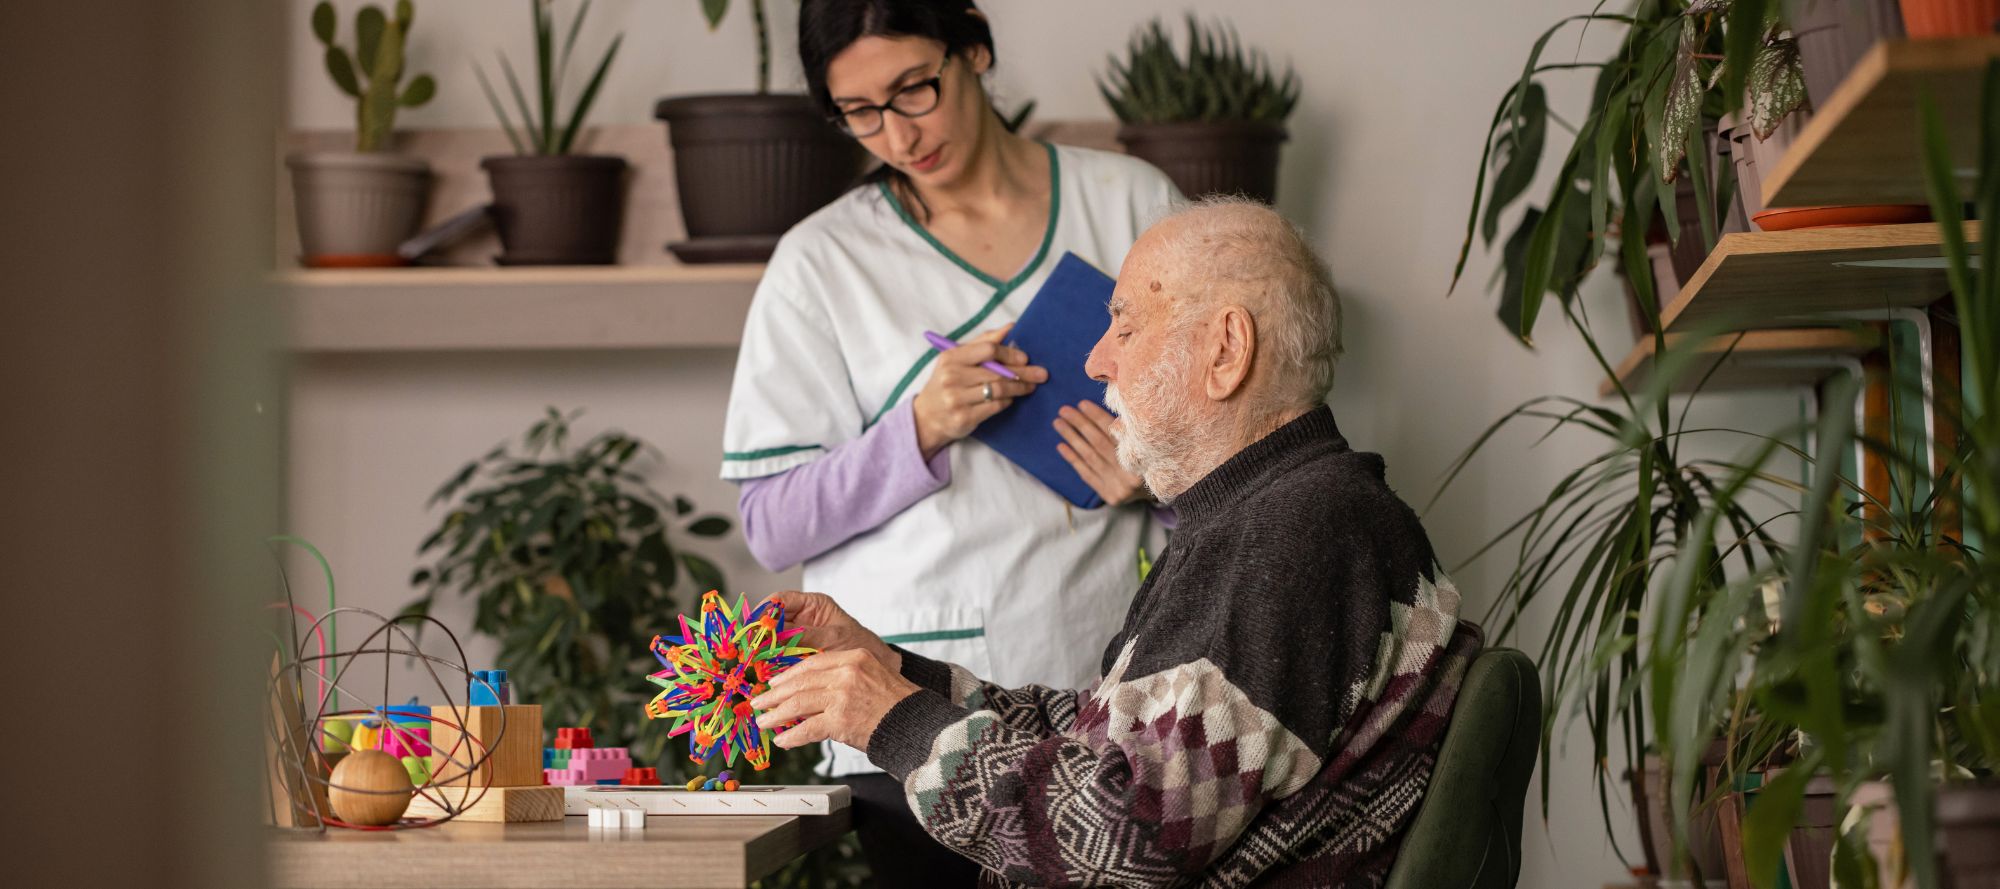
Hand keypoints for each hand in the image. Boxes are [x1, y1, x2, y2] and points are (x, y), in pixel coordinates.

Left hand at [752, 649, 919, 751]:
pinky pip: (807, 728)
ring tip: (764, 723)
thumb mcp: (872, 676)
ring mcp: (843, 696)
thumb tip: (809, 692)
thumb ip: (843, 678)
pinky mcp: (841, 720)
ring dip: (776, 715)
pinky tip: (783, 741)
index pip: (811, 663)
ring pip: (798, 704)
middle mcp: (847, 672)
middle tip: (759, 703)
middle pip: (800, 682)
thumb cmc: (897, 705)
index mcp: (854, 657)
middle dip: (775, 695)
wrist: (916, 724)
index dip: (788, 675)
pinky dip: (792, 736)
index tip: (774, 684)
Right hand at [761, 591, 899, 673]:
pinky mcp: (796, 652)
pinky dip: (769, 659)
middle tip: (747, 644)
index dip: (764, 609)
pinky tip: (762, 667)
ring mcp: (798, 633)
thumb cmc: (859, 645)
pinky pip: (778, 652)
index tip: (753, 623)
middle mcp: (802, 616)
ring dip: (761, 646)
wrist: (873, 666)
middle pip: (771, 618)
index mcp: (813, 604)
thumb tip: (779, 635)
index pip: (781, 599)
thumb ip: (807, 634)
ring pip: (771, 636)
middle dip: (759, 630)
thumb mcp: (834, 637)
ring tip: (751, 656)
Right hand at [912, 325, 1048, 458]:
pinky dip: (1007, 401)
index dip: (1010, 353)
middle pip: (997, 372)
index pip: (988, 350)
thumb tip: (1011, 327)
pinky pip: (995, 406)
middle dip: (1023, 372)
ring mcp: (957, 399)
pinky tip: (1012, 398)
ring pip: (999, 389)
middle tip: (1041, 374)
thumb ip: (983, 342)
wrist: (926, 417)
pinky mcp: (964, 417)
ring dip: (1019, 388)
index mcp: (951, 357)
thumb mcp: (957, 359)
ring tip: (1031, 386)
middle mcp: (952, 377)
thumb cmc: (947, 382)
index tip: (1025, 358)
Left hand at [1053, 401, 1148, 506]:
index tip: (1081, 404)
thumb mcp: (1146, 443)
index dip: (1097, 417)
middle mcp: (1131, 473)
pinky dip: (1074, 459)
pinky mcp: (1110, 496)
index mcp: (1143, 455)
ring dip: (1072, 439)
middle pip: (1099, 443)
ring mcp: (1120, 486)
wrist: (1160, 491)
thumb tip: (1107, 406)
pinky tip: (1061, 446)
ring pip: (1090, 457)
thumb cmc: (1150, 459)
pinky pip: (1087, 474)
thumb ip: (1128, 430)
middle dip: (1080, 425)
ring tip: (1058, 423)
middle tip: (1064, 410)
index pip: (1114, 432)